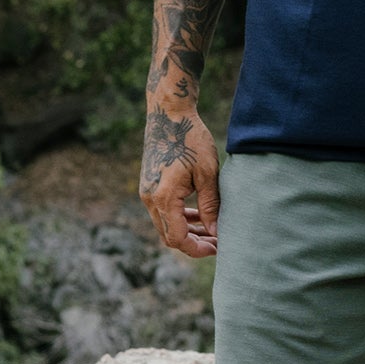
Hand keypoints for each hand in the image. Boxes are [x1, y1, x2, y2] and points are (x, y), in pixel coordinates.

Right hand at [139, 103, 219, 257]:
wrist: (168, 114)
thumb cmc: (191, 139)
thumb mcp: (207, 173)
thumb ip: (210, 206)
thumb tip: (216, 232)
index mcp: (164, 198)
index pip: (177, 239)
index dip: (197, 249)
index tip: (218, 248)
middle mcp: (150, 199)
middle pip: (169, 236)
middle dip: (193, 243)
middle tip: (217, 242)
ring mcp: (147, 192)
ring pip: (165, 225)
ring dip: (187, 231)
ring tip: (211, 230)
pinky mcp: (148, 186)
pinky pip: (162, 212)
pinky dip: (179, 218)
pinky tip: (197, 214)